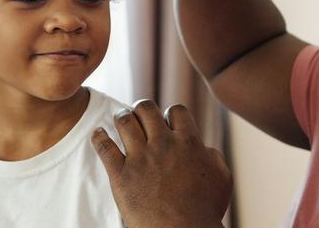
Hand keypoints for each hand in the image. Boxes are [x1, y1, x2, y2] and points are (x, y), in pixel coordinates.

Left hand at [91, 100, 231, 227]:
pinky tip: (97, 134)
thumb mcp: (221, 177)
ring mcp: (140, 158)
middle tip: (139, 115)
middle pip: (146, 108)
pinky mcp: (121, 175)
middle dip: (142, 108)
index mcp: (188, 142)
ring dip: (121, 117)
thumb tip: (204, 148)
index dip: (170, 115)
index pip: (175, 111)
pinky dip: (98, 137)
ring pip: (125, 121)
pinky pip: (104, 147)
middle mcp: (163, 144)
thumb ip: (213, 156)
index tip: (166, 124)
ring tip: (120, 119)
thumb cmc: (205, 210)